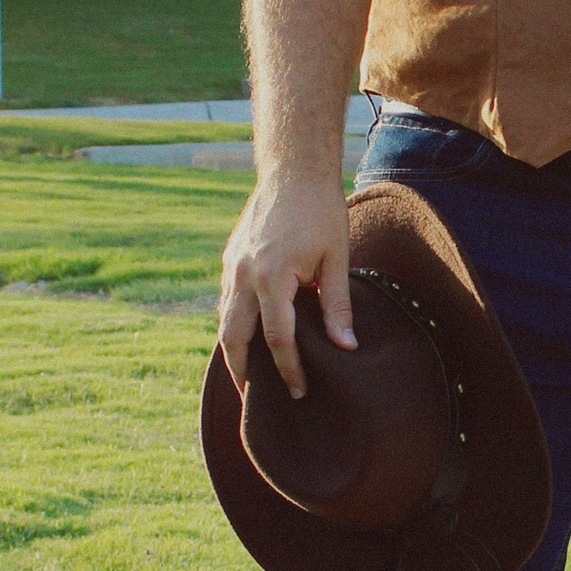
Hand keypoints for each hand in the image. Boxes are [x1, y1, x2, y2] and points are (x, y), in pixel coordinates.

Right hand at [220, 173, 354, 397]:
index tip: (299, 390)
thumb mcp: (337, 259)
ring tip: (250, 376)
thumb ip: (337, 305)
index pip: (277, 338)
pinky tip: (249, 338)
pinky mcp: (230, 259)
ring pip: (224, 321)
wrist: (293, 171)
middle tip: (258, 399)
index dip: (288, 369)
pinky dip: (234, 325)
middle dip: (243, 372)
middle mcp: (244, 275)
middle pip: (234, 338)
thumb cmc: (321, 213)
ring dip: (234, 351)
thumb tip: (346, 347)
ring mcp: (232, 267)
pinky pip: (226, 302)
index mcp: (272, 276)